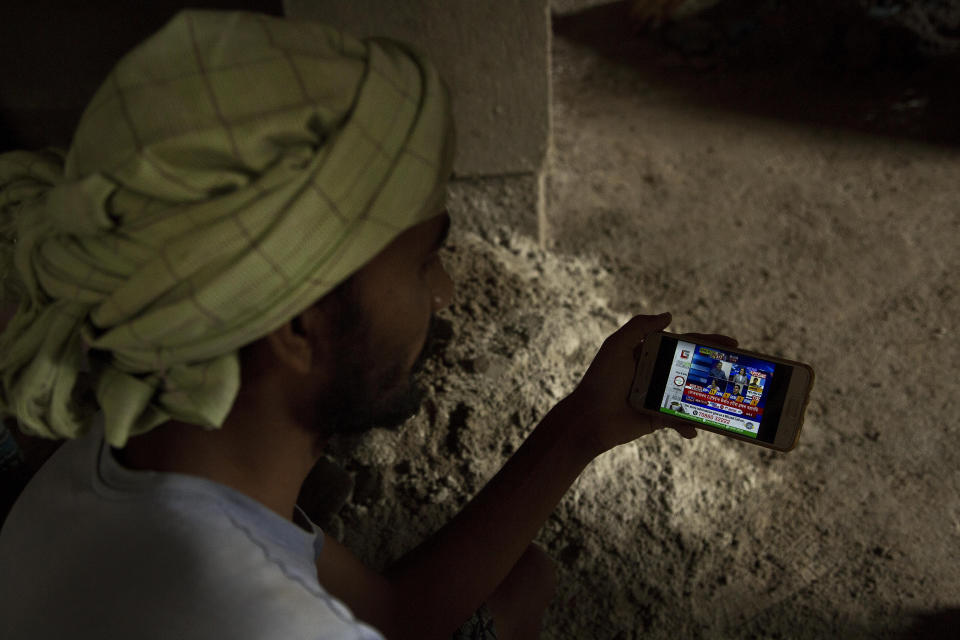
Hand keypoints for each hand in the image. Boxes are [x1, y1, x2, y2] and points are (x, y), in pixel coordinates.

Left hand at [558, 312, 737, 456]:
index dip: (709, 342)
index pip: (686, 344)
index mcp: (650, 353)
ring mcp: (660, 396)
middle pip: (695, 368)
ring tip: (725, 401)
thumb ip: (639, 327)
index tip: (732, 344)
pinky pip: (682, 420)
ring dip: (709, 398)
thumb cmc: (601, 380)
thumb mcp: (616, 346)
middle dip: (718, 370)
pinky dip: (690, 424)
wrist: (589, 418)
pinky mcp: (659, 418)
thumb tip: (668, 315)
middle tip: (740, 371)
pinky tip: (695, 428)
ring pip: (692, 395)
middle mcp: (658, 373)